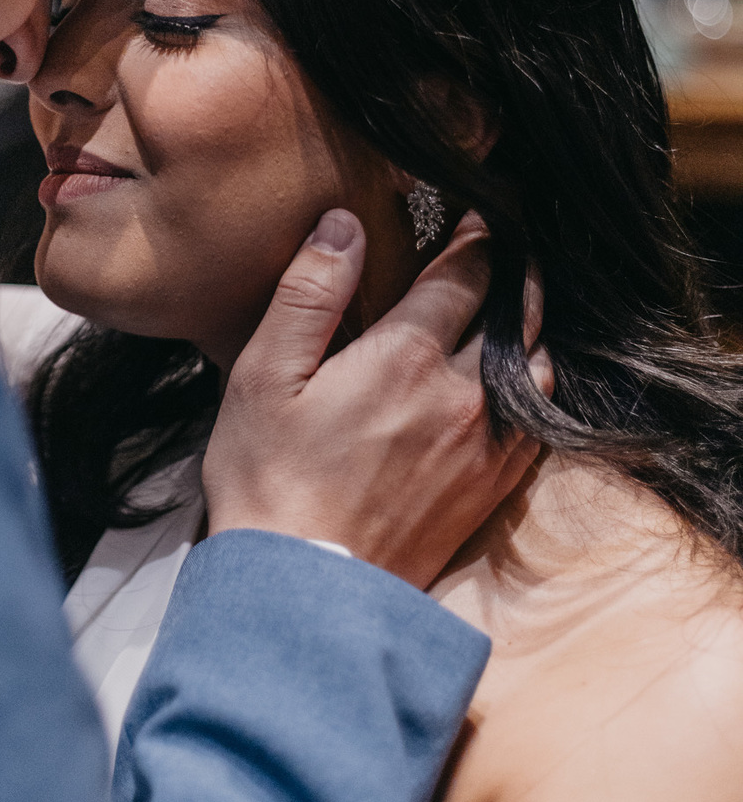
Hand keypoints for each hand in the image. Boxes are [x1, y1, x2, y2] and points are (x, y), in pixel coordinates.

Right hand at [201, 209, 550, 588]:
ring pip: (534, 364)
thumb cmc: (271, 479)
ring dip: (529, 324)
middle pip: (512, 312)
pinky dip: (535, 383)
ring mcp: (483, 445)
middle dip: (512, 270)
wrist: (306, 590)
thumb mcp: (263, 374)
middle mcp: (461, 394)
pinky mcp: (489, 488)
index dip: (478, 234)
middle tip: (509, 243)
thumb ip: (309, 292)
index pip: (465, 273)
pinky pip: (537, 420)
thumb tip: (344, 224)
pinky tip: (517, 378)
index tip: (482, 211)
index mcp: (406, 356)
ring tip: (515, 303)